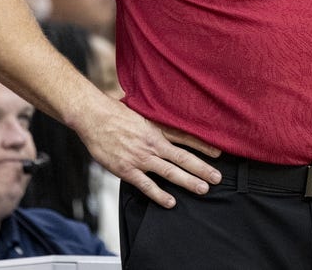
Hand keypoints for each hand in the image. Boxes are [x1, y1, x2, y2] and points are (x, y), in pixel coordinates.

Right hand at [75, 96, 221, 207]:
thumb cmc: (114, 111)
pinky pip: (146, 185)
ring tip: (203, 189)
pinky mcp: (127, 169)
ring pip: (170, 172)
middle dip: (202, 168)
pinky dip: (160, 195)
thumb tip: (164, 113)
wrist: (92, 116)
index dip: (203, 146)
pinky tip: (171, 202)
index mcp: (157, 128)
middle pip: (183, 158)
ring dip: (188, 181)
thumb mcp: (141, 109)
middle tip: (217, 178)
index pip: (186, 137)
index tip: (219, 153)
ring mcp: (141, 157)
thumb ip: (154, 117)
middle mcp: (153, 143)